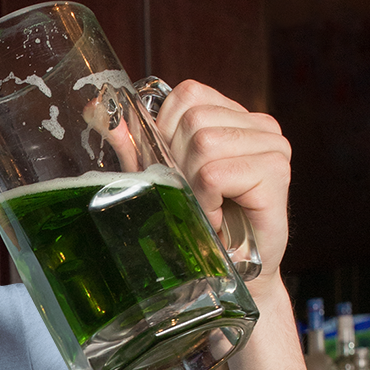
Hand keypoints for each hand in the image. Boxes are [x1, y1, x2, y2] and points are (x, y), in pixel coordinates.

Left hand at [152, 79, 291, 287]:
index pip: (188, 95)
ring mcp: (274, 146)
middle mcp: (261, 125)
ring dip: (193, 186)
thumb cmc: (203, 225)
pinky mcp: (275, 172)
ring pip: (203, 144)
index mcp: (237, 116)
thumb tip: (94, 107)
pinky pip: (214, 173)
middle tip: (195, 197)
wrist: (237, 274)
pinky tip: (217, 218)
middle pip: (193, 120)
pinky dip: (206, 201)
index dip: (168, 132)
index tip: (179, 171)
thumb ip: (136, 140)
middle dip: (179, 164)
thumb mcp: (163, 176)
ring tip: (207, 208)